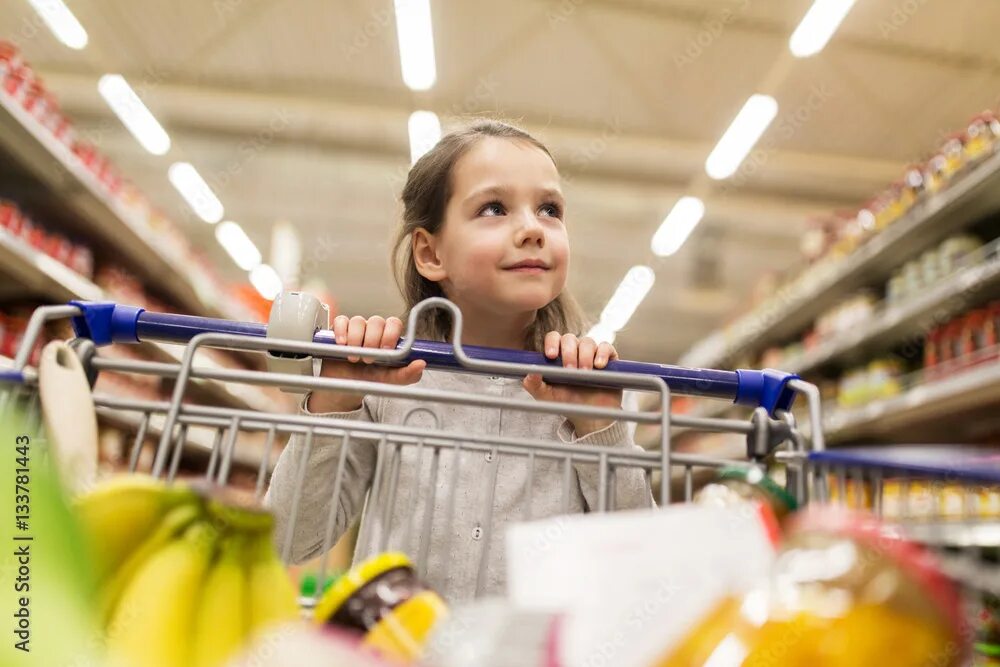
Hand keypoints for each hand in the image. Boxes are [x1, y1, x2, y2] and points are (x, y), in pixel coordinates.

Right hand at [307, 315, 425, 412]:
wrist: (347, 386)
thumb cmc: (371, 378)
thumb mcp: (391, 380)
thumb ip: (407, 374)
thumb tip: (421, 364)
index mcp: (389, 336)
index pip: (394, 323)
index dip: (390, 334)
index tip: (385, 350)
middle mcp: (374, 329)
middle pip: (377, 321)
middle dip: (373, 340)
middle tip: (368, 359)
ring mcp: (356, 328)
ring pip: (358, 321)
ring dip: (357, 339)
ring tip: (354, 358)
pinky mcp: (339, 330)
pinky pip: (341, 321)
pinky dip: (342, 331)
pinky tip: (342, 345)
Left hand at [522, 332, 621, 435]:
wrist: (589, 417)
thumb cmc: (566, 403)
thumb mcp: (545, 396)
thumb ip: (533, 385)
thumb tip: (528, 373)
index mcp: (558, 355)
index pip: (553, 338)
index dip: (551, 342)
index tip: (550, 355)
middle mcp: (574, 350)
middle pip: (570, 338)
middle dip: (569, 353)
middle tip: (570, 370)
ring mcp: (591, 353)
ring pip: (587, 342)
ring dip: (585, 356)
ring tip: (584, 373)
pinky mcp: (608, 359)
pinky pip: (606, 347)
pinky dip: (602, 354)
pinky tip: (598, 366)